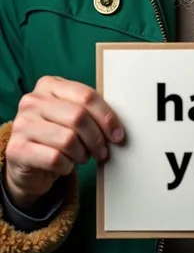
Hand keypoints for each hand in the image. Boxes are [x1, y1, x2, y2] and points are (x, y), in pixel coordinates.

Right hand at [5, 76, 123, 208]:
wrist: (27, 162)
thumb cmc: (55, 135)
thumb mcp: (71, 115)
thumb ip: (89, 112)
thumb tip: (116, 127)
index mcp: (49, 85)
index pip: (87, 96)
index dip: (107, 117)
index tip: (118, 134)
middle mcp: (33, 101)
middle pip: (79, 117)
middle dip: (97, 138)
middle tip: (102, 151)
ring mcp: (22, 124)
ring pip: (68, 140)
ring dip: (82, 154)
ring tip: (82, 157)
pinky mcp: (17, 149)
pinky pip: (55, 159)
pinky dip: (67, 166)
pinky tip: (65, 165)